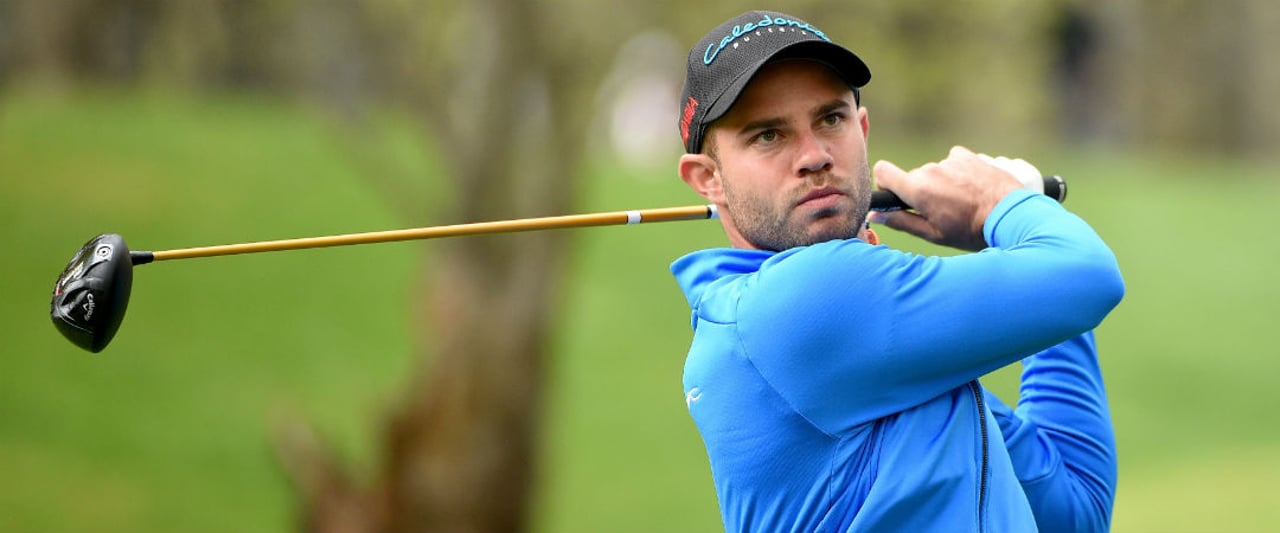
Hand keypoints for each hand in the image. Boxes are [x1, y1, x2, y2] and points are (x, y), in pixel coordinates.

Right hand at [868, 146, 1021, 250]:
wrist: (1011, 214)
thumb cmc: (971, 230)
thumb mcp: (934, 234)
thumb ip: (901, 221)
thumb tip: (876, 215)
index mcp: (918, 190)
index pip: (883, 171)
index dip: (887, 184)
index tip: (898, 197)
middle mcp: (930, 170)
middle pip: (913, 177)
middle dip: (922, 192)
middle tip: (942, 211)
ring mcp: (950, 161)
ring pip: (935, 172)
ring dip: (943, 184)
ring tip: (964, 203)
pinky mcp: (967, 156)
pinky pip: (952, 162)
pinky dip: (958, 173)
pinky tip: (972, 189)